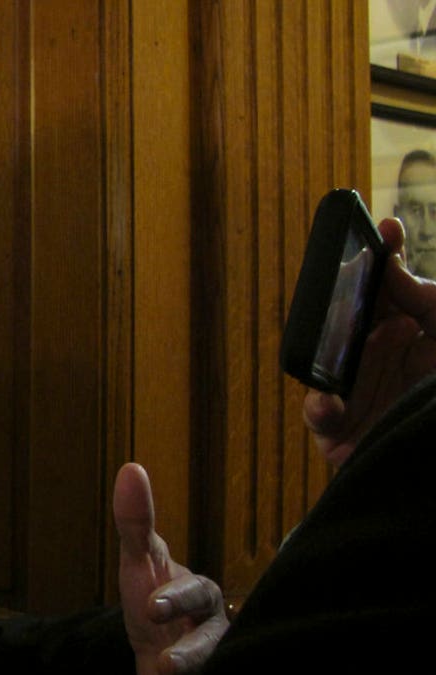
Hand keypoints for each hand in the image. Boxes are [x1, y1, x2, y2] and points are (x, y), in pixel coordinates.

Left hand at [115, 463, 226, 674]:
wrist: (160, 655)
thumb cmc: (152, 602)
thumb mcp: (138, 562)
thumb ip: (135, 522)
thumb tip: (132, 468)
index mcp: (198, 591)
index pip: (194, 591)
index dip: (176, 598)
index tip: (150, 606)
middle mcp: (213, 622)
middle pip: (212, 633)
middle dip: (192, 645)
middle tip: (166, 659)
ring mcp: (213, 648)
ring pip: (215, 656)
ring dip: (193, 664)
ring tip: (166, 672)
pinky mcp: (213, 667)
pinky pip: (216, 670)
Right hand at [304, 217, 435, 466]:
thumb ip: (426, 296)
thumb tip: (392, 258)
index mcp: (405, 335)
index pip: (386, 292)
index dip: (382, 259)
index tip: (386, 226)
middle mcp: (379, 362)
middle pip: (350, 321)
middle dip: (354, 303)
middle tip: (369, 285)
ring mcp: (359, 396)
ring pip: (330, 363)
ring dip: (343, 350)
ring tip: (378, 338)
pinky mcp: (343, 436)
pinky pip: (319, 417)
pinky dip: (318, 406)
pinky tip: (331, 398)